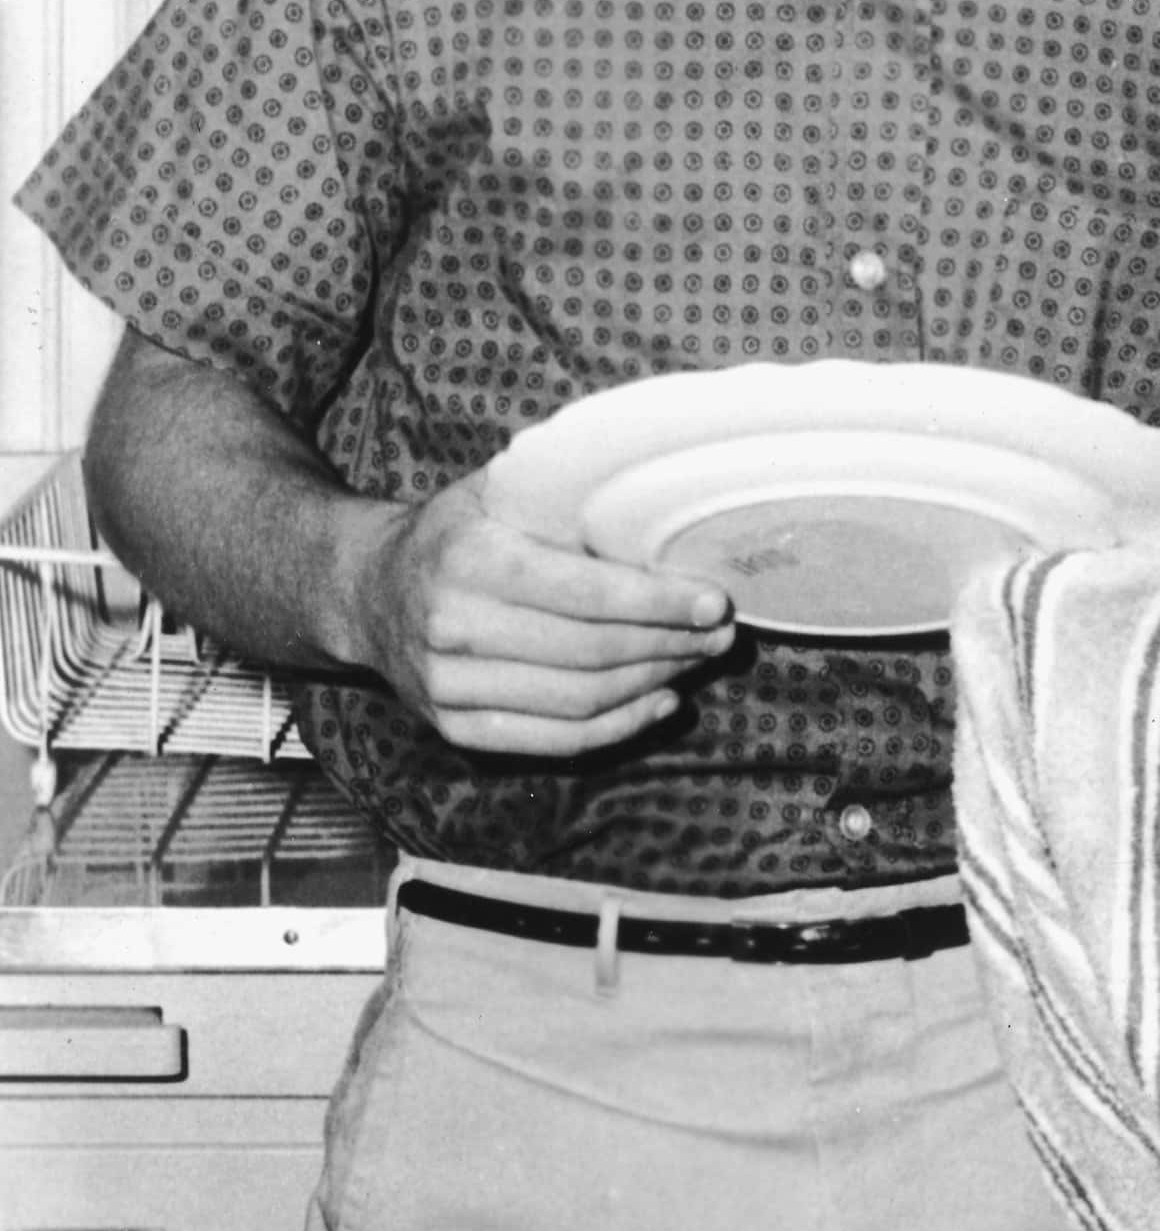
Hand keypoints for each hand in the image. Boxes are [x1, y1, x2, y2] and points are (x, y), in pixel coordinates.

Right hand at [339, 471, 738, 758]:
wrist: (365, 589)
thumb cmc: (454, 531)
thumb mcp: (497, 490)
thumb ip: (565, 494)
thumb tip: (663, 499)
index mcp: (468, 558)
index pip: (584, 593)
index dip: (659, 603)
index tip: (715, 601)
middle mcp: (452, 626)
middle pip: (591, 653)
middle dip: (671, 645)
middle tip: (722, 633)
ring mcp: (448, 686)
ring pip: (579, 700)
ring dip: (654, 683)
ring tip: (698, 659)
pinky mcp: (454, 728)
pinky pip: (554, 739)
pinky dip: (618, 726)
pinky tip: (661, 700)